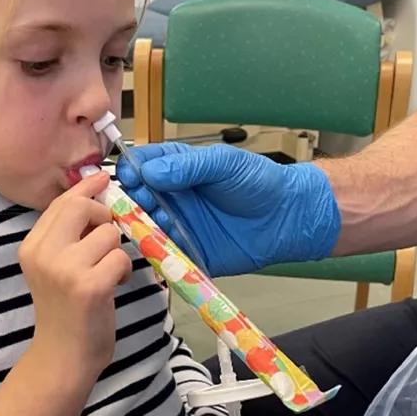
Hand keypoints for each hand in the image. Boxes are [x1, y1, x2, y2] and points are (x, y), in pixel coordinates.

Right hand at [18, 170, 132, 375]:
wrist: (63, 357)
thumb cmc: (65, 311)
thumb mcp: (54, 268)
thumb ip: (67, 236)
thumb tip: (95, 198)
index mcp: (31, 247)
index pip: (60, 203)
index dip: (84, 187)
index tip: (102, 177)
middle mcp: (43, 254)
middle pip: (81, 207)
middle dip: (103, 216)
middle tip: (107, 238)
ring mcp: (65, 269)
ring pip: (108, 233)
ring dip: (116, 251)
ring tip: (107, 272)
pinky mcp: (90, 286)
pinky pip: (120, 257)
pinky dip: (122, 270)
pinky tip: (112, 287)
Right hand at [115, 143, 339, 276]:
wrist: (287, 217)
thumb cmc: (258, 182)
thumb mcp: (223, 163)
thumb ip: (186, 166)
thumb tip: (149, 171)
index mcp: (178, 169)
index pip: (143, 165)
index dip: (132, 169)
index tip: (129, 175)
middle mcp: (172, 196)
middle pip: (137, 196)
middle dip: (131, 199)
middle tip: (137, 201)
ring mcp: (178, 224)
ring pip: (144, 224)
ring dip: (141, 223)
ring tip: (152, 220)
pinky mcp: (187, 250)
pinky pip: (163, 252)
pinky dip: (156, 249)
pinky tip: (161, 242)